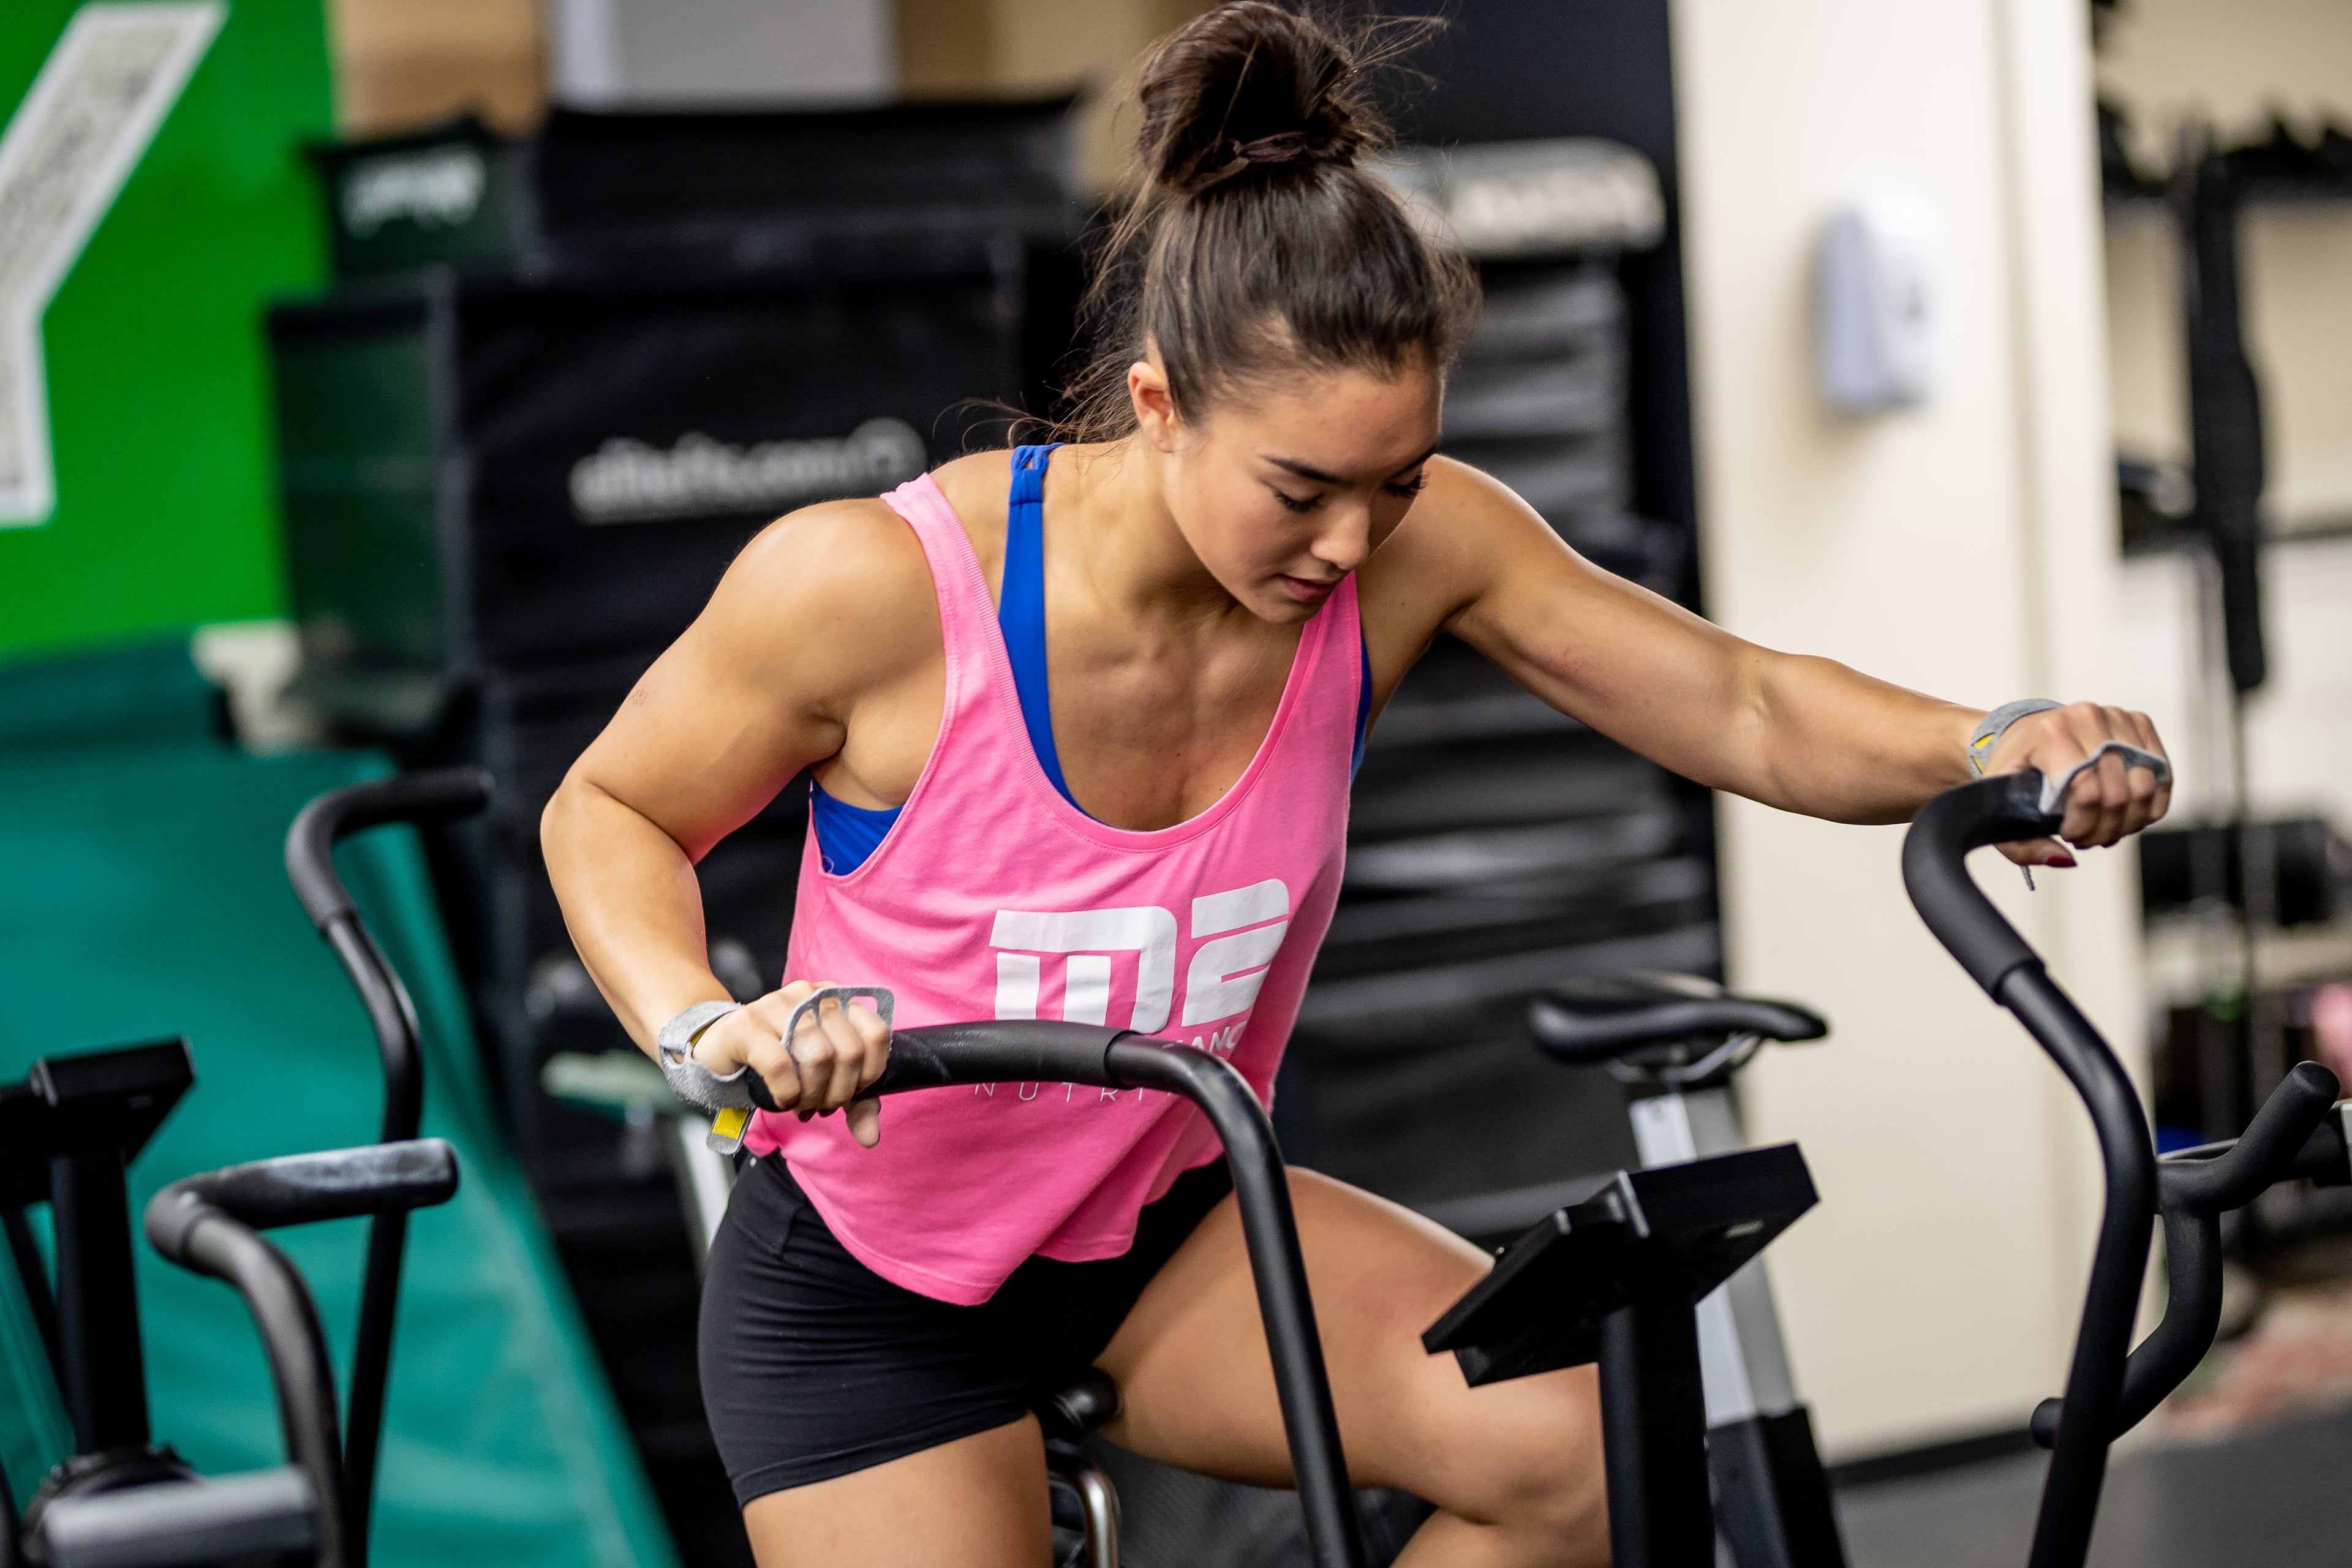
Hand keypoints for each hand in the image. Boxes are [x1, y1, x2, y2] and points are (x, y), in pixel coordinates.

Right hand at [693, 980, 892, 1146]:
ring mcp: (776, 1005)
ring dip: (812, 1095)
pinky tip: (782, 1099)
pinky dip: (787, 1092)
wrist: (721, 1050)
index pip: (875, 1033)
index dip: (869, 1072)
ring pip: (818, 1056)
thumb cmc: (778, 1061)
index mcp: (835, 1000)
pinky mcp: (746, 1025)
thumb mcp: (825, 1080)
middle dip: (838, 1092)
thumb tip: (871, 1138)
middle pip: (848, 1051)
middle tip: (819, 1106)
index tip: (851, 1091)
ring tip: (801, 1104)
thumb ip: (856, 1103)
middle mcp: (810, 995)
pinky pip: (780, 1064)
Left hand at [1982, 702, 2171, 868]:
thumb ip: (2022, 844)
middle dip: (2105, 829)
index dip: (2083, 824)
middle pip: (2118, 793)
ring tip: (2105, 829)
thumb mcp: (2000, 807)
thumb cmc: (2014, 770)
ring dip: (2129, 821)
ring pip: (2145, 786)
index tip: (2068, 834)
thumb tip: (2064, 860)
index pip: (2086, 790)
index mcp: (2050, 732)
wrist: (2024, 735)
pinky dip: (2150, 806)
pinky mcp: (2139, 724)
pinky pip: (2162, 775)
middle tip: (2087, 838)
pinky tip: (2127, 816)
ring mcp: (2117, 717)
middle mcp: (2087, 718)